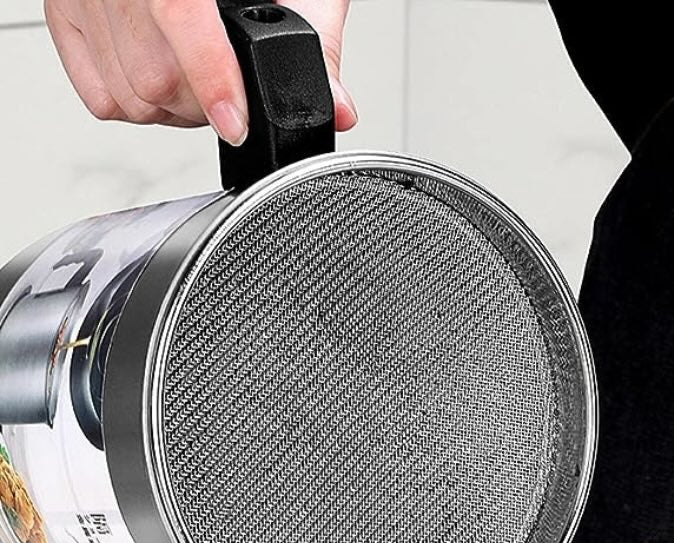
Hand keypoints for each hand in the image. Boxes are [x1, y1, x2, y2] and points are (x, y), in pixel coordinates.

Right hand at [44, 0, 356, 143]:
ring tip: (198, 85)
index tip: (236, 124)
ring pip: (130, 97)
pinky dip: (137, 107)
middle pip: (157, 79)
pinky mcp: (65, 13)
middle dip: (203, 106)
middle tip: (229, 94)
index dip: (211, 82)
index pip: (179, 16)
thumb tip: (334, 109)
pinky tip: (164, 81)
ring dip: (173, 112)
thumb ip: (315, 41)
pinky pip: (101, 98)